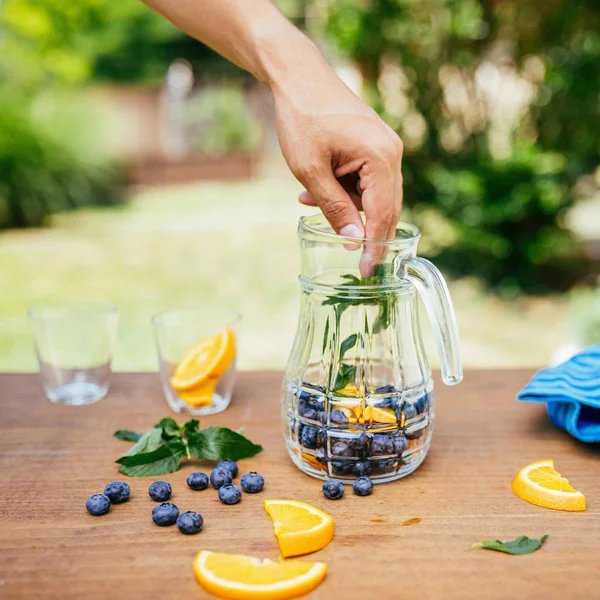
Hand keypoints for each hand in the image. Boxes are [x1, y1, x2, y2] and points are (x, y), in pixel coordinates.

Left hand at [271, 55, 402, 268]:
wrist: (298, 77)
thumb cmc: (302, 119)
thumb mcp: (310, 170)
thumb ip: (334, 207)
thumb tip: (355, 240)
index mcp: (381, 157)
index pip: (384, 214)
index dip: (375, 246)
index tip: (368, 272)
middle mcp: (391, 152)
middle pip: (386, 207)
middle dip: (365, 231)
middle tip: (354, 261)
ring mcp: (385, 147)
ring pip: (374, 195)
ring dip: (345, 206)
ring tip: (308, 200)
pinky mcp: (374, 145)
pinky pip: (366, 180)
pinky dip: (344, 190)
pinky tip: (313, 188)